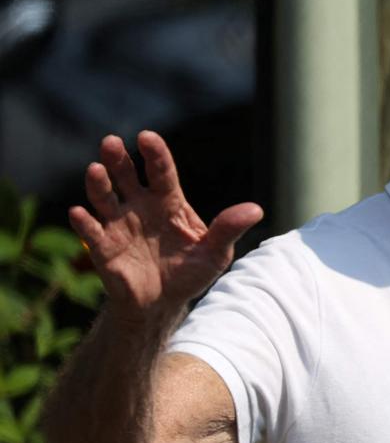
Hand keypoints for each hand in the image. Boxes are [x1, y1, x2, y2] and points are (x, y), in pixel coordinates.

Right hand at [69, 130, 263, 319]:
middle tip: (112, 142)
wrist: (162, 304)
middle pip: (127, 176)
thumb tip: (256, 210)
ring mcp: (118, 225)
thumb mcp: (215, 253)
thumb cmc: (190, 273)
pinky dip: (83, 222)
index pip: (162, 172)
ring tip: (96, 170)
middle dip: (119, 159)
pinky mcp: (102, 247)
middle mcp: (140, 207)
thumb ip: (228, 229)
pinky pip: (90, 232)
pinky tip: (80, 213)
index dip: (155, 155)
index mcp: (168, 203)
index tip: (147, 138)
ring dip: (98, 183)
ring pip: (104, 197)